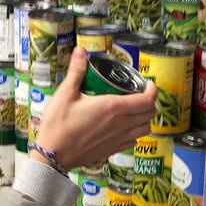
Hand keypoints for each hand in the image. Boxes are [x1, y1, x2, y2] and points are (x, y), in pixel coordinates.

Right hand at [32, 47, 156, 169]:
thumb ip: (76, 71)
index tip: (148, 84)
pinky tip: (123, 126)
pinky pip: (134, 140)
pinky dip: (135, 131)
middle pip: (149, 114)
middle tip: (140, 93)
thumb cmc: (58, 124)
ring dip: (144, 118)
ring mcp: (119, 139)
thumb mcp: (65, 94)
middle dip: (149, 102)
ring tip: (134, 110)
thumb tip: (81, 50)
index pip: (146, 100)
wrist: (53, 155)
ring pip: (145, 129)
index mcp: (113, 108)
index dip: (152, 91)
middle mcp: (121, 124)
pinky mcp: (113, 150)